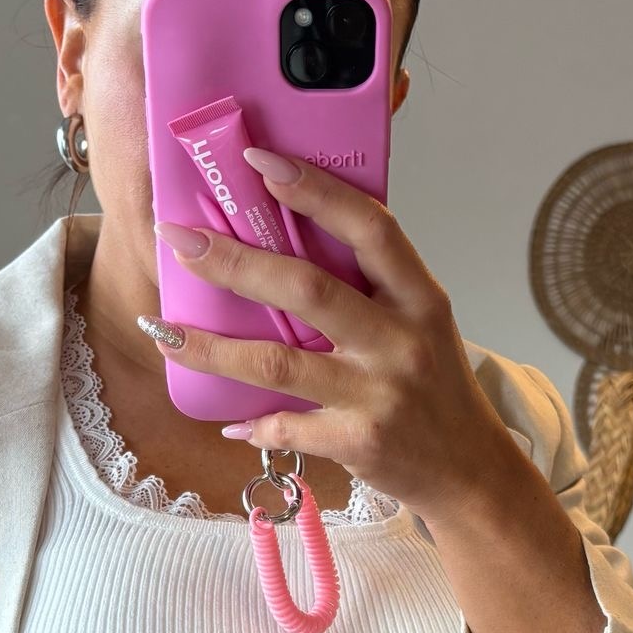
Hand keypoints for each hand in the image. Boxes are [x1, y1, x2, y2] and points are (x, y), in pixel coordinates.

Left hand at [141, 145, 521, 526]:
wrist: (469, 470)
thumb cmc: (436, 388)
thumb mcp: (422, 323)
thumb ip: (370, 286)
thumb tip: (288, 240)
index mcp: (419, 297)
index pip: (370, 227)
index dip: (315, 190)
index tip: (261, 162)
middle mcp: (400, 340)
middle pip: (308, 289)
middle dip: (235, 262)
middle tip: (180, 240)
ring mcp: (378, 393)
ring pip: (278, 364)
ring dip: (212, 349)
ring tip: (163, 332)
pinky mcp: (358, 442)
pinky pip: (287, 428)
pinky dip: (252, 424)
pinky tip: (227, 420)